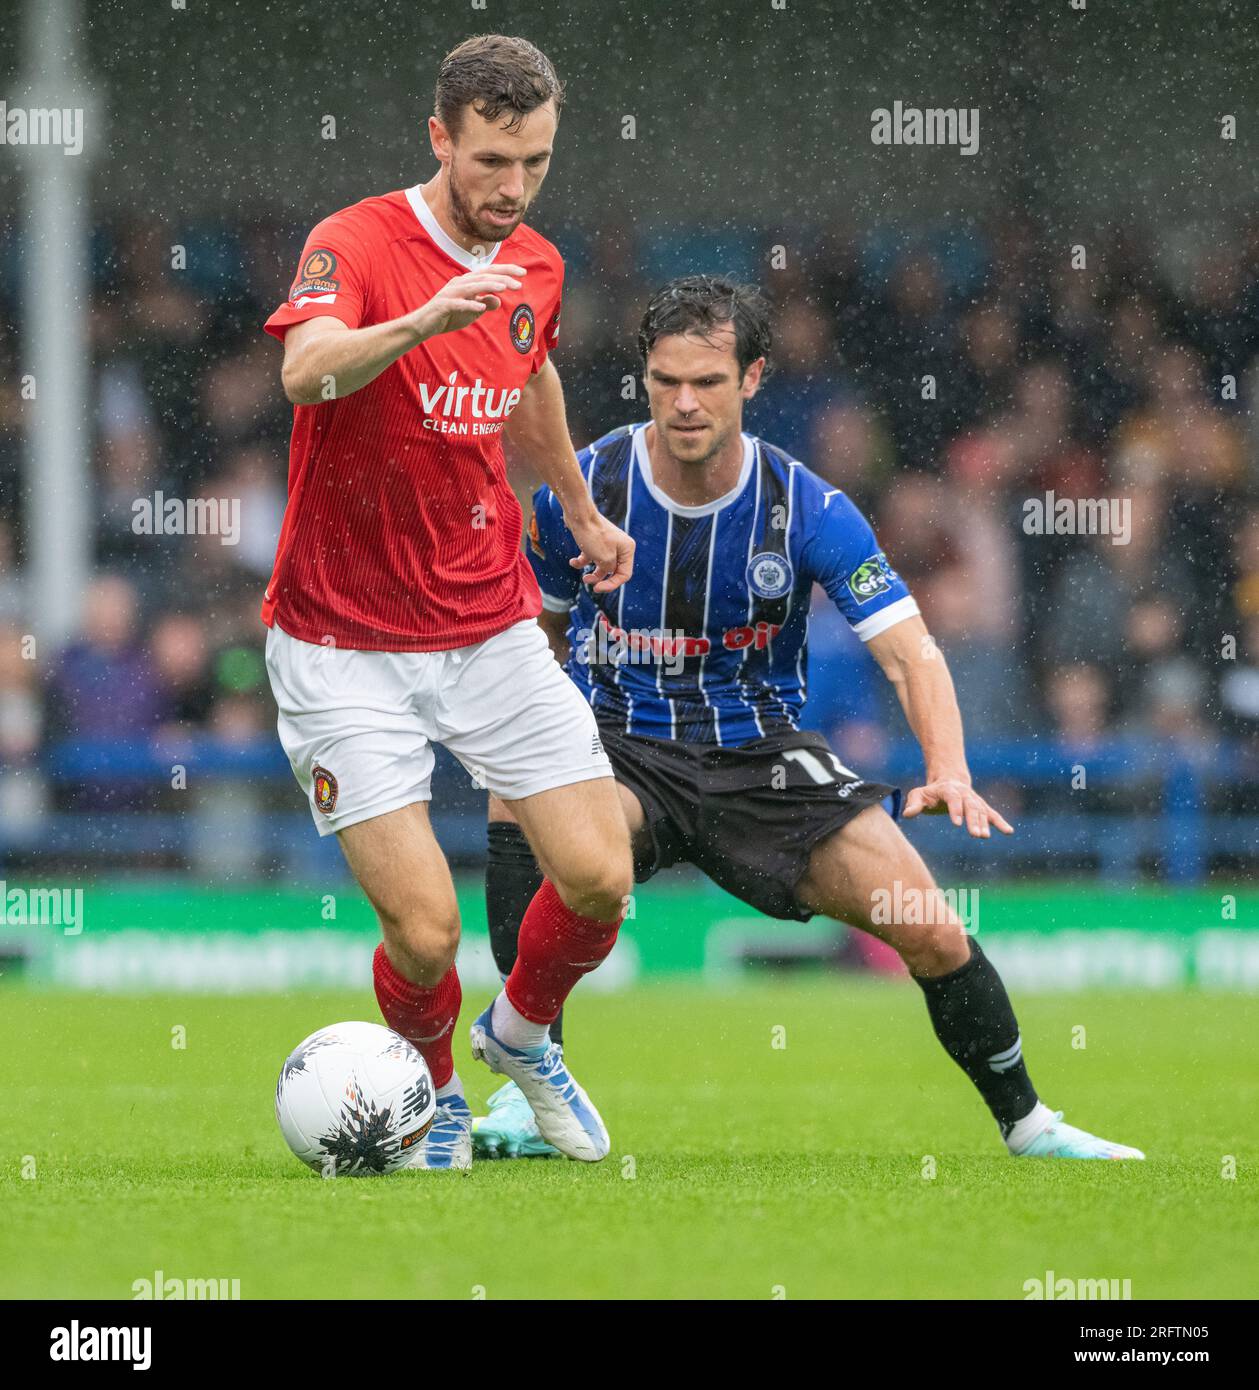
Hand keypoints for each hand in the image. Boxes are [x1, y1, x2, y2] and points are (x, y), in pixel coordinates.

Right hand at [409, 264, 526, 339]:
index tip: (523, 273)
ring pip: (472, 286)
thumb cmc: (449, 315)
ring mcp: (451, 293)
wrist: (424, 324)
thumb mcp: (472, 311)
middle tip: (520, 283)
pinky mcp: (444, 305)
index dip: (506, 271)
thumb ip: (485, 303)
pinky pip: (458, 304)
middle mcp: (460, 283)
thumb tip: (498, 299)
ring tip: (504, 288)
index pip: (489, 273)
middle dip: (503, 277)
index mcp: (468, 283)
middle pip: (484, 276)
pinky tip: (480, 308)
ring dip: (489, 286)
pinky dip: (469, 305)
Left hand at [566, 509, 634, 592]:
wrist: (578, 514)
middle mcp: (620, 547)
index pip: (624, 574)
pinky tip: (573, 562)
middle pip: (613, 571)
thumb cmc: (593, 535)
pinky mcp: (595, 541)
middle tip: (587, 582)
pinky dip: (582, 561)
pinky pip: (591, 557)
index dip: (612, 584)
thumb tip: (607, 572)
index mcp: (627, 549)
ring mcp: (607, 544)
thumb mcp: (604, 558)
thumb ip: (609, 570)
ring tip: (583, 577)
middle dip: (600, 579)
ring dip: (592, 574)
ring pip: (602, 566)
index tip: (597, 588)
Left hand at [901, 779, 1013, 838]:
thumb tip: (907, 814)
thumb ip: (914, 804)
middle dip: (973, 820)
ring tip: (984, 836)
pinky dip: (1000, 822)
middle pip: (970, 805)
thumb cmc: (930, 792)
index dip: (956, 810)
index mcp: (948, 789)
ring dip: (984, 824)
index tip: (957, 824)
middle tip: (975, 835)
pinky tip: (1009, 831)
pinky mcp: (981, 806)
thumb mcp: (918, 795)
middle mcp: (964, 793)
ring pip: (981, 811)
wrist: (948, 781)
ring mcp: (974, 799)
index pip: (953, 798)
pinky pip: (992, 814)